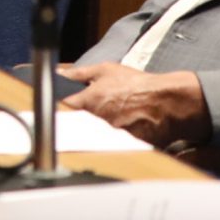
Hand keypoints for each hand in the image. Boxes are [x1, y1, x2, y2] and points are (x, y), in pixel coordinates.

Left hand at [57, 63, 211, 149]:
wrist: (167, 103)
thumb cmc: (138, 85)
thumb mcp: (106, 70)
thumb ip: (79, 73)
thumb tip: (60, 73)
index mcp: (87, 101)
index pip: (58, 111)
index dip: (53, 112)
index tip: (52, 112)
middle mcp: (94, 121)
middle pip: (71, 129)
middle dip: (73, 125)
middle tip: (82, 120)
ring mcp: (105, 137)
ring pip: (88, 140)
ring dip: (90, 135)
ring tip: (107, 126)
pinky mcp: (118, 149)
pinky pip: (106, 149)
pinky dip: (107, 145)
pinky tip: (117, 135)